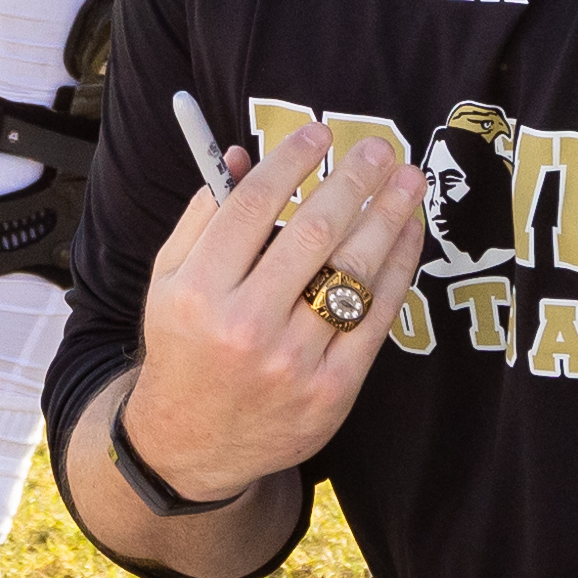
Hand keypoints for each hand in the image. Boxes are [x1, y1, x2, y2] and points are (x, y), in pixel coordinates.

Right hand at [124, 122, 433, 516]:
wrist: (191, 444)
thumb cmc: (184, 348)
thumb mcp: (169, 281)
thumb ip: (202, 216)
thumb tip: (240, 153)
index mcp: (198, 292)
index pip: (252, 206)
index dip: (292, 161)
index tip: (320, 134)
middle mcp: (244, 326)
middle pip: (312, 234)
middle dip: (352, 182)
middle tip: (378, 149)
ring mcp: (292, 362)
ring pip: (353, 273)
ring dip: (388, 217)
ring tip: (408, 181)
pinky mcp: (332, 391)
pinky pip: (376, 318)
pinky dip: (398, 269)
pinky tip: (407, 234)